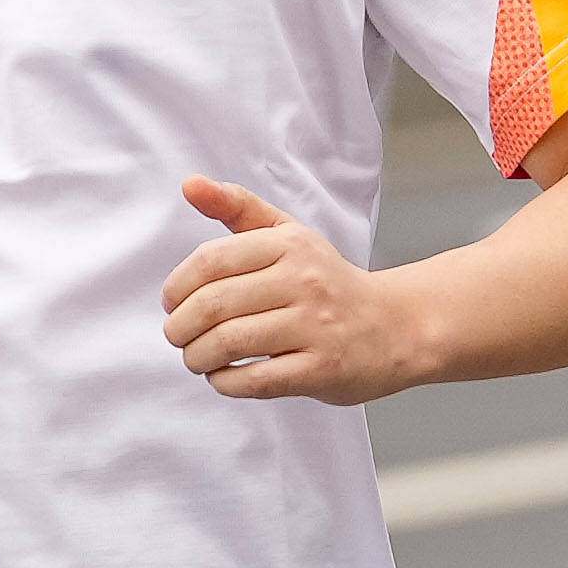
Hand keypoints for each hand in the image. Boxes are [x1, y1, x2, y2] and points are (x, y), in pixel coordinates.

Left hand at [162, 176, 421, 405]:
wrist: (396, 326)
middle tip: (177, 336)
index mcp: (290, 244)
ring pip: (229, 343)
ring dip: (197, 357)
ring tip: (196, 358)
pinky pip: (255, 380)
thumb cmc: (327, 281)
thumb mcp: (289, 235)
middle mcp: (304, 281)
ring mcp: (316, 327)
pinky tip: (223, 377)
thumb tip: (188, 185)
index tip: (172, 303)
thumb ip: (238, 208)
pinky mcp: (322, 369)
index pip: (211, 261)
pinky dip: (226, 383)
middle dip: (180, 328)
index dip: (177, 286)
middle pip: (213, 305)